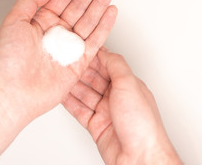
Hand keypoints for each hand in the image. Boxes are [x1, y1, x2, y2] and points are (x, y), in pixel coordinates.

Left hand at [0, 0, 117, 119]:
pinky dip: (104, 25)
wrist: (14, 93)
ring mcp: (69, 46)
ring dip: (100, 0)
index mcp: (41, 21)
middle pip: (79, 3)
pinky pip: (96, 39)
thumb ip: (31, 0)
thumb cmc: (8, 63)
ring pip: (90, 18)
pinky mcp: (79, 61)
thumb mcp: (13, 21)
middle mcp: (57, 32)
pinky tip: (110, 11)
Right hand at [63, 48, 181, 164]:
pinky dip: (69, 102)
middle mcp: (116, 97)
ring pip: (84, 93)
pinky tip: (61, 94)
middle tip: (65, 60)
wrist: (140, 157)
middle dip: (80, 70)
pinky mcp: (96, 125)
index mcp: (127, 85)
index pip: (106, 65)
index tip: (80, 48)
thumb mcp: (129, 85)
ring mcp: (105, 111)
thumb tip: (105, 51)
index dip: (93, 56)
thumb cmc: (142, 125)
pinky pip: (79, 110)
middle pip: (93, 79)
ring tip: (58, 74)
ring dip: (72, 85)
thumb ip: (116, 65)